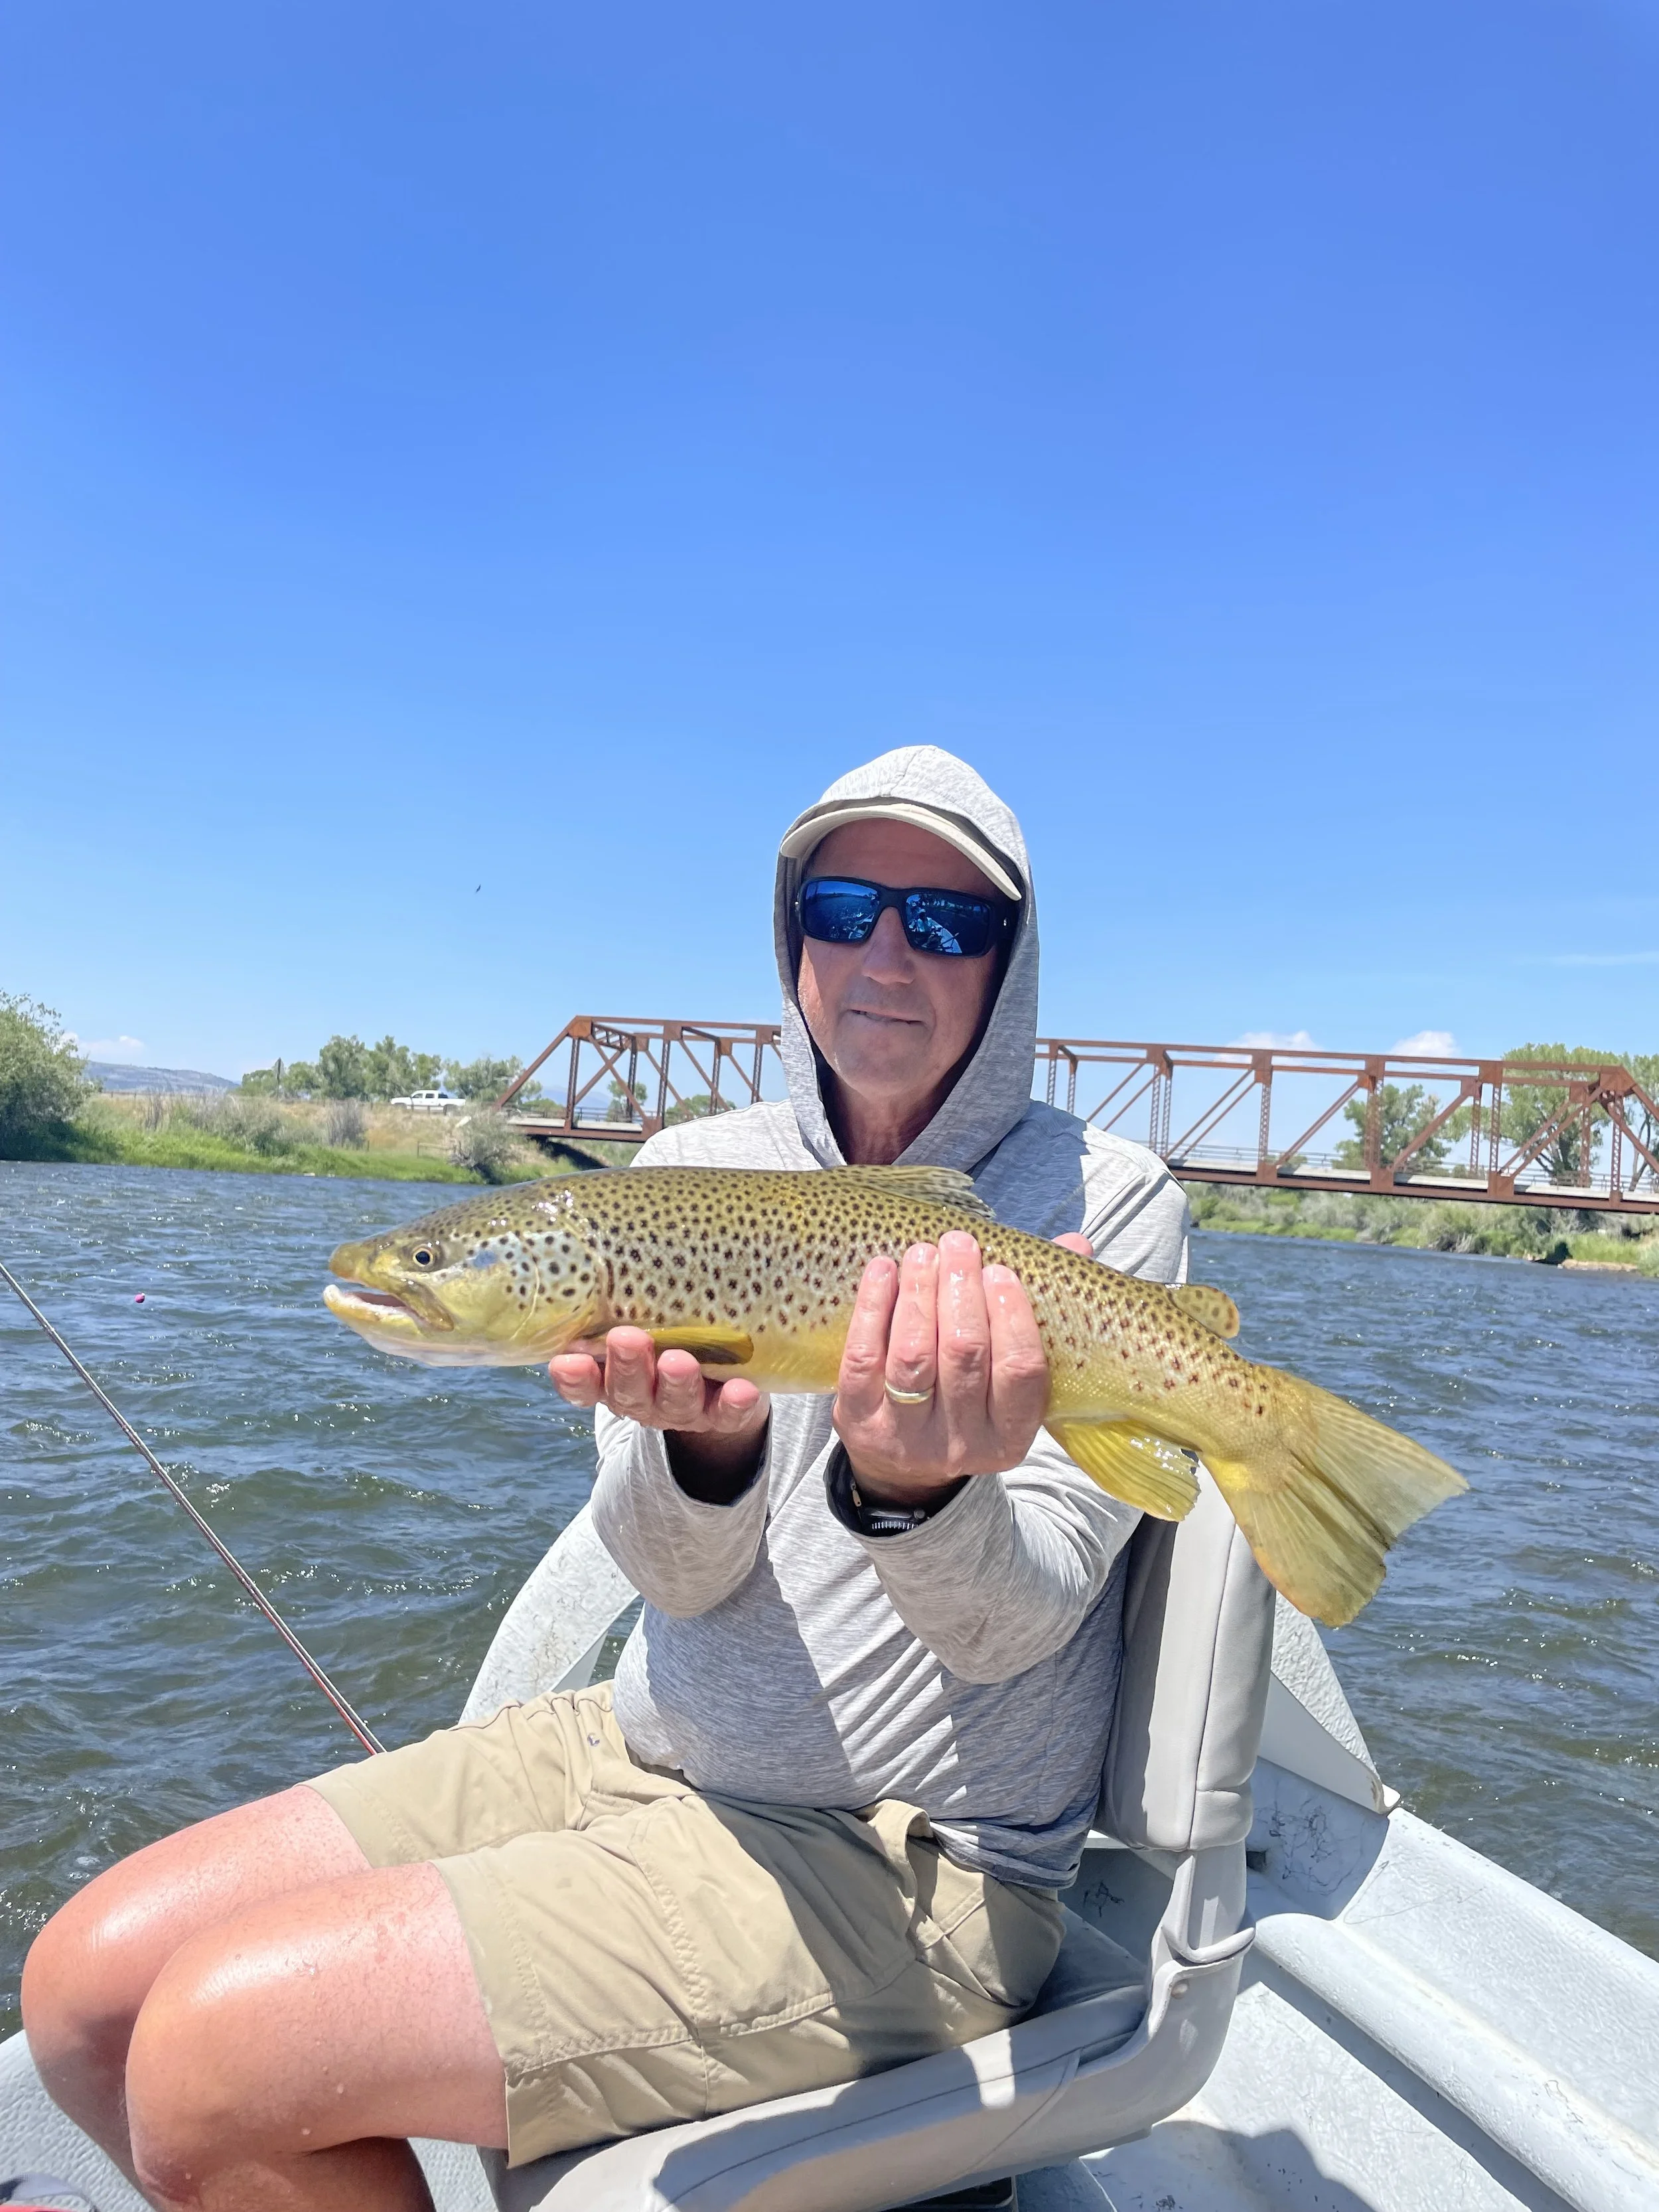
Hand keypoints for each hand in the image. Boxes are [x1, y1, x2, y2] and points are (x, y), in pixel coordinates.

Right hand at [550, 1330, 769, 1495]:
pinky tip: (743, 1390)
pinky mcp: (725, 1415)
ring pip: (675, 1404)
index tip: (565, 1362)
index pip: (584, 1386)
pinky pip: (729, 1415)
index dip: (574, 1380)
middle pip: (629, 1392)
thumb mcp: (643, 1339)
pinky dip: (735, 1405)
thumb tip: (596, 1279)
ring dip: (676, 1384)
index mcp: (615, 1381)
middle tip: (626, 1339)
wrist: (723, 1389)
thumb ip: (620, 1323)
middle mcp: (644, 1402)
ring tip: (678, 1362)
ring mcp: (685, 1413)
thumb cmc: (672, 1345)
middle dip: (627, 1367)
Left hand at [833, 1229, 1089, 1508]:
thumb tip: (1075, 1244)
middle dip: (961, 1290)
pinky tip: (882, 1270)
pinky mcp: (858, 1422)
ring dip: (919, 1293)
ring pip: (913, 1356)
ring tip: (923, 1252)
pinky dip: (872, 1308)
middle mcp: (961, 1443)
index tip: (1000, 1269)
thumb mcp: (1010, 1374)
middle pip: (963, 1354)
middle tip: (958, 1244)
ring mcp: (906, 1437)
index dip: (1011, 1315)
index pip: (1020, 1370)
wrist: (903, 1467)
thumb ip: (1043, 1309)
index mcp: (1011, 1435)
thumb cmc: (971, 1398)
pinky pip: (863, 1359)